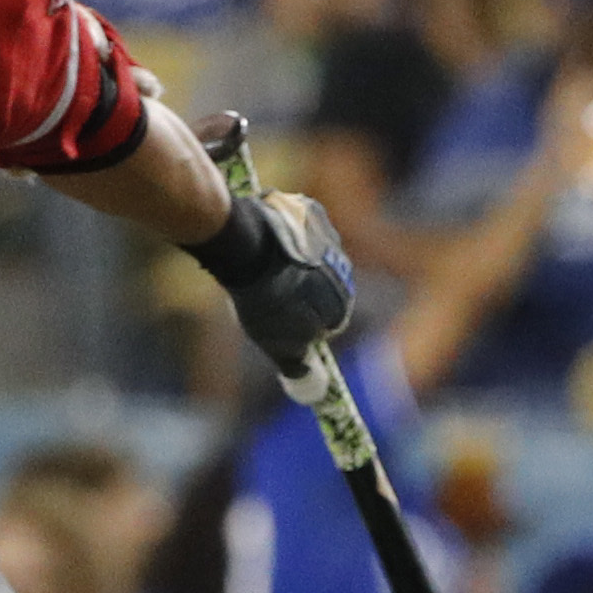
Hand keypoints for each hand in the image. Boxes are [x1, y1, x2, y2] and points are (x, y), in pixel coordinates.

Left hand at [190, 189, 355, 378]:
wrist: (248, 243)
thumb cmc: (264, 297)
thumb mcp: (276, 340)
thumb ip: (295, 361)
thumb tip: (307, 382)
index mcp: (340, 301)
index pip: (330, 321)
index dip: (305, 324)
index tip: (282, 322)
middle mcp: (343, 267)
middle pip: (325, 286)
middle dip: (301, 292)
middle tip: (269, 294)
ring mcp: (329, 236)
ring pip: (313, 256)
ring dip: (294, 262)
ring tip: (262, 266)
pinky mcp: (311, 210)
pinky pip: (301, 229)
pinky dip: (287, 236)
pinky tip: (264, 242)